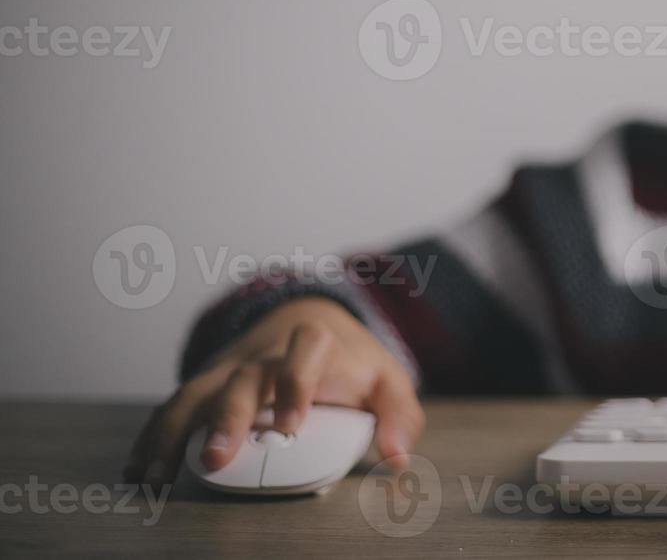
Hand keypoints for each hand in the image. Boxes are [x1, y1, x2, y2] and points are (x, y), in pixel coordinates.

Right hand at [123, 296, 422, 485]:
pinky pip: (172, 408)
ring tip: (157, 475)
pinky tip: (138, 471)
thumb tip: (398, 457)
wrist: (307, 319)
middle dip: (227, 417)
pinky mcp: (205, 383)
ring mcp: (228, 367)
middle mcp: (263, 353)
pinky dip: (152, 437)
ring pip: (194, 393)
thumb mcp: (388, 380)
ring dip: (173, 433)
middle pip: (240, 379)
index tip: (292, 425)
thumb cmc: (350, 360)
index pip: (304, 354)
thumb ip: (399, 416)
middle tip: (216, 458)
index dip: (296, 384)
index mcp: (312, 343)